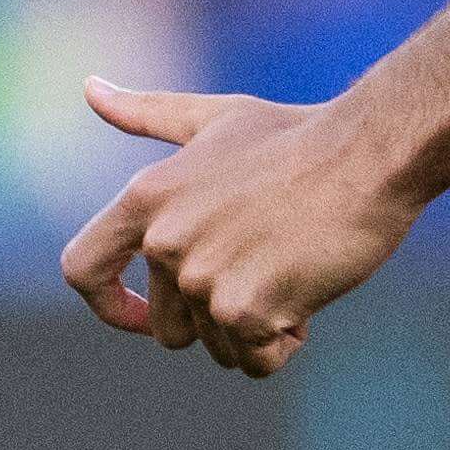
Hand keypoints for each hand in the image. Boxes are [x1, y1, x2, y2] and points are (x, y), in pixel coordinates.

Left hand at [58, 80, 419, 377]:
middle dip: (216, 317)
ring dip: (258, 327)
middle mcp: (164, 241)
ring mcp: (201, 278)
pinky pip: (257, 361)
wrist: (368, 153)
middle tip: (267, 268)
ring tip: (293, 266)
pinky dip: (287, 341)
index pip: (81, 269)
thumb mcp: (213, 119)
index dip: (106, 304)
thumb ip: (145, 114)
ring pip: (218, 348)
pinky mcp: (244, 310)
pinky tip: (311, 292)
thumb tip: (89, 88)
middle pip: (169, 329)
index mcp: (146, 198)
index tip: (139, 313)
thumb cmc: (298, 135)